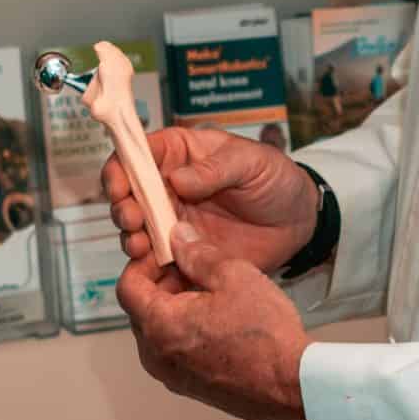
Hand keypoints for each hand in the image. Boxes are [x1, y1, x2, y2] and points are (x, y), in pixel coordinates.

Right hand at [102, 126, 316, 275]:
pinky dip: (148, 264)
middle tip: (132, 219)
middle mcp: (168, 186)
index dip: (122, 165)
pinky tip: (152, 267)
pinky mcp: (182, 251)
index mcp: (180, 153)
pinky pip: (156, 258)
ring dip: (131, 236)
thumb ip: (215, 168)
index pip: (139, 153)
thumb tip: (178, 179)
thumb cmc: (275, 180)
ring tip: (141, 245)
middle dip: (122, 205)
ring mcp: (173, 219)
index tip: (120, 184)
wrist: (298, 223)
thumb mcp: (252, 162)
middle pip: (128, 192)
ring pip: (136, 227)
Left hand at [117, 225, 312, 419]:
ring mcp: (172, 376)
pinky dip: (187, 330)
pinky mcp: (190, 387)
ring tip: (213, 293)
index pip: (127, 286)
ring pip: (159, 329)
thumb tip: (178, 238)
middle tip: (194, 267)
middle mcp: (156, 356)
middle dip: (163, 283)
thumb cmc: (265, 336)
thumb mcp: (233, 276)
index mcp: (158, 325)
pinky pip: (175, 350)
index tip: (166, 252)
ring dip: (176, 306)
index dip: (143, 262)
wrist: (292, 388)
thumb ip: (198, 254)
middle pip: (141, 308)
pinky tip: (220, 320)